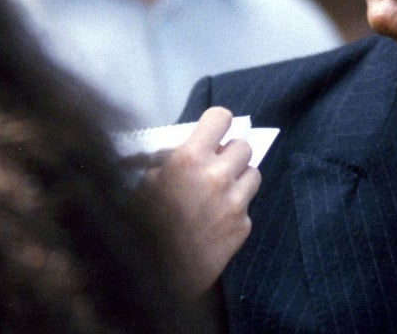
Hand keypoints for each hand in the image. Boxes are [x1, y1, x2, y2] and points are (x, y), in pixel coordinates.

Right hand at [141, 107, 261, 297]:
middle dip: (230, 154)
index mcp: (188, 159)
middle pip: (243, 146)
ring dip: (238, 178)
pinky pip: (247, 205)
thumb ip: (170, 161)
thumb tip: (187, 146)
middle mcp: (216, 176)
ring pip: (254, 173)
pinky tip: (215, 221)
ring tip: (219, 192)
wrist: (155, 277)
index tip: (213, 132)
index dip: (217, 123)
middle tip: (216, 165)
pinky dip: (235, 209)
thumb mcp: (145, 184)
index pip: (221, 118)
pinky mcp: (243, 226)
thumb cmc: (142, 225)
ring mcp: (234, 203)